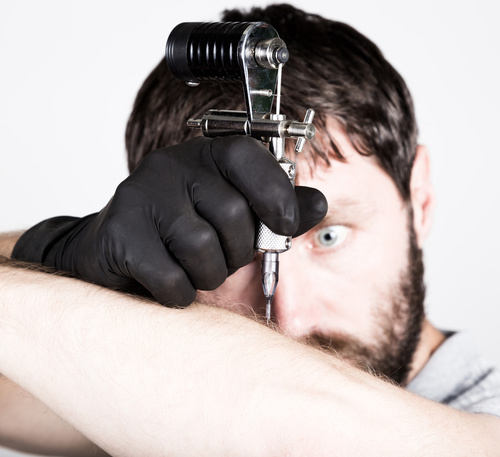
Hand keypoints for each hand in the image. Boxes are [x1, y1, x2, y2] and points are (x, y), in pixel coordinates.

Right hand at [13, 136, 326, 305]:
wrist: (113, 253)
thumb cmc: (182, 236)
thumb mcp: (234, 217)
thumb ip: (277, 209)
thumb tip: (318, 202)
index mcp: (204, 156)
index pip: (247, 156)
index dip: (274, 193)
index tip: (283, 226)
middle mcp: (170, 166)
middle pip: (231, 214)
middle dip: (236, 252)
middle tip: (220, 257)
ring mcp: (140, 195)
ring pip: (202, 248)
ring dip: (207, 275)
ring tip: (192, 270)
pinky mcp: (119, 233)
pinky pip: (171, 277)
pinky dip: (179, 293)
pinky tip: (169, 284)